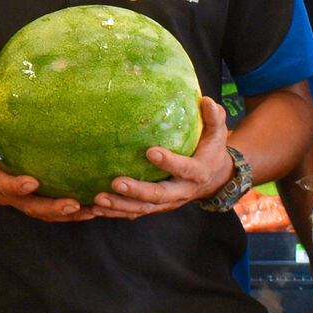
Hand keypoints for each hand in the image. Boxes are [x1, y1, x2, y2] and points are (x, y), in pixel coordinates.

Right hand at [0, 107, 98, 222]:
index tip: (33, 183)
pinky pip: (52, 212)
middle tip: (73, 205)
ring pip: (44, 213)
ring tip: (91, 210)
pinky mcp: (32, 202)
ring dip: (67, 215)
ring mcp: (20, 201)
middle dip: (52, 208)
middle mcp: (6, 195)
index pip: (2, 185)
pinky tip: (93, 209)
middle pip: (29, 207)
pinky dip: (72, 214)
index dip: (16, 187)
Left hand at [95, 97, 232, 218]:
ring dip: (120, 206)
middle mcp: (182, 191)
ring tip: (99, 199)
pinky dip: (116, 212)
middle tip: (116, 182)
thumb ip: (214, 119)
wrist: (215, 180)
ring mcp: (168, 202)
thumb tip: (206, 100)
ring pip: (144, 208)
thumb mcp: (217, 135)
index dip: (169, 162)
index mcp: (197, 173)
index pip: (185, 169)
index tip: (150, 152)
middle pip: (159, 195)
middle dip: (137, 191)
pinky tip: (96, 209)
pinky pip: (135, 212)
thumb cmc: (211, 151)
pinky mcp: (157, 206)